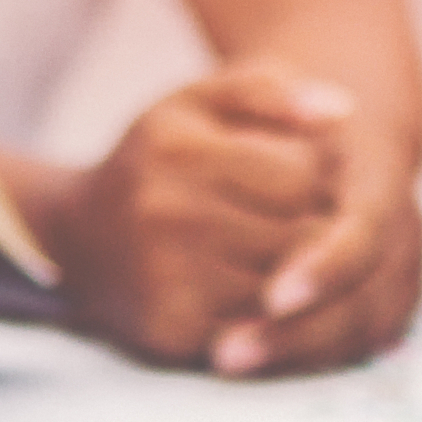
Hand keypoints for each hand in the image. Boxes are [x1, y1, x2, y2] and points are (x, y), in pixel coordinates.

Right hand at [52, 61, 417, 373]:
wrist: (79, 244)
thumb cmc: (158, 163)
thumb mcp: (195, 104)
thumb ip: (267, 90)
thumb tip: (342, 112)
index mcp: (177, 149)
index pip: (302, 176)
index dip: (326, 184)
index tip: (320, 186)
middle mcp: (167, 213)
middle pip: (300, 236)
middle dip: (324, 235)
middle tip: (323, 229)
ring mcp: (166, 278)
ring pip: (287, 291)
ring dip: (307, 281)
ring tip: (303, 260)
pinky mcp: (173, 329)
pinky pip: (259, 331)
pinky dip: (278, 319)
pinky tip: (275, 298)